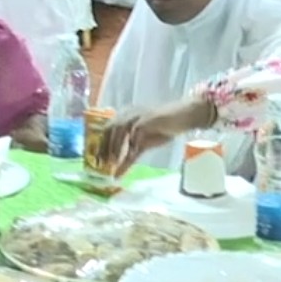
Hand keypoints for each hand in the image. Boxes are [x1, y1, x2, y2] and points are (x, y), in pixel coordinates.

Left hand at [97, 98, 215, 175]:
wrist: (183, 117)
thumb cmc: (165, 127)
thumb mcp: (145, 140)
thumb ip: (133, 148)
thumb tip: (121, 163)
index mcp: (126, 114)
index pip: (107, 128)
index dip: (100, 143)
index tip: (97, 157)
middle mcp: (129, 114)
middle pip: (109, 130)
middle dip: (103, 148)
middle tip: (101, 164)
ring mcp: (137, 117)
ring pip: (119, 134)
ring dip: (113, 150)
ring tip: (111, 165)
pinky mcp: (145, 123)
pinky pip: (133, 142)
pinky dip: (127, 156)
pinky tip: (123, 168)